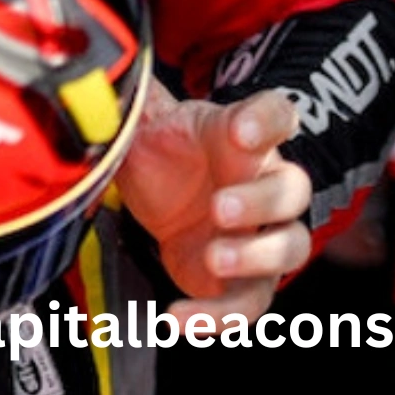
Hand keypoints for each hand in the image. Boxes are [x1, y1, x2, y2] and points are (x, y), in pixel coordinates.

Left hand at [114, 82, 312, 320]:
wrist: (160, 195)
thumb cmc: (162, 150)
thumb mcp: (141, 122)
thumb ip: (131, 104)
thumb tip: (103, 76)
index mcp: (241, 135)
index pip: (277, 115)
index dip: (268, 121)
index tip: (244, 130)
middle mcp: (263, 182)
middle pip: (292, 189)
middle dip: (262, 200)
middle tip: (219, 207)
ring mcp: (260, 235)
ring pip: (292, 246)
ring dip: (259, 256)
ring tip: (213, 257)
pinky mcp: (243, 281)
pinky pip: (249, 304)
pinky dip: (219, 318)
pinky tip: (178, 318)